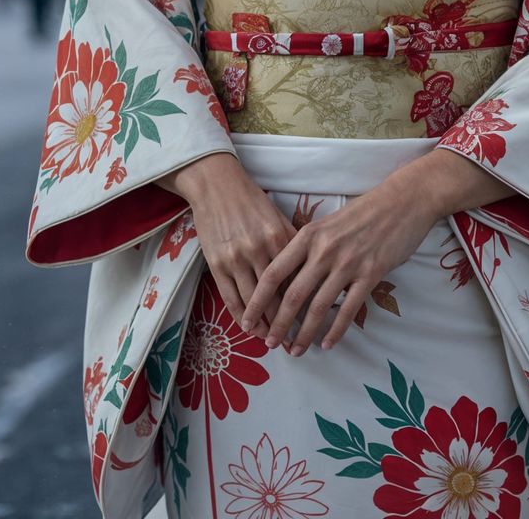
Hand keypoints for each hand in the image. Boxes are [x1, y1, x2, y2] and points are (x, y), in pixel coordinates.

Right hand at [167, 153, 295, 327]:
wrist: (217, 185)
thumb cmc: (251, 200)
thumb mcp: (277, 217)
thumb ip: (292, 243)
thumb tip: (309, 269)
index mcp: (279, 237)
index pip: (296, 279)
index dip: (305, 304)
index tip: (312, 321)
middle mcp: (260, 250)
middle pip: (277, 296)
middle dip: (286, 323)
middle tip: (294, 342)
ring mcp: (236, 258)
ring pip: (254, 302)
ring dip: (264, 325)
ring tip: (273, 340)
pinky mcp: (217, 263)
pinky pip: (230, 298)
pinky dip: (241, 316)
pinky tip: (249, 328)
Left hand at [243, 175, 435, 356]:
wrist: (402, 200)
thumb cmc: (363, 212)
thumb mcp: (327, 223)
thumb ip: (307, 247)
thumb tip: (286, 278)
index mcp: (309, 235)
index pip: (274, 272)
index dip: (258, 300)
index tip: (248, 321)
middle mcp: (324, 250)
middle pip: (293, 295)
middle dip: (278, 325)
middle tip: (270, 344)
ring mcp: (348, 263)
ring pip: (319, 307)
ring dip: (305, 334)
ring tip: (295, 351)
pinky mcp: (371, 274)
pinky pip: (349, 309)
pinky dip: (336, 331)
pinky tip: (327, 344)